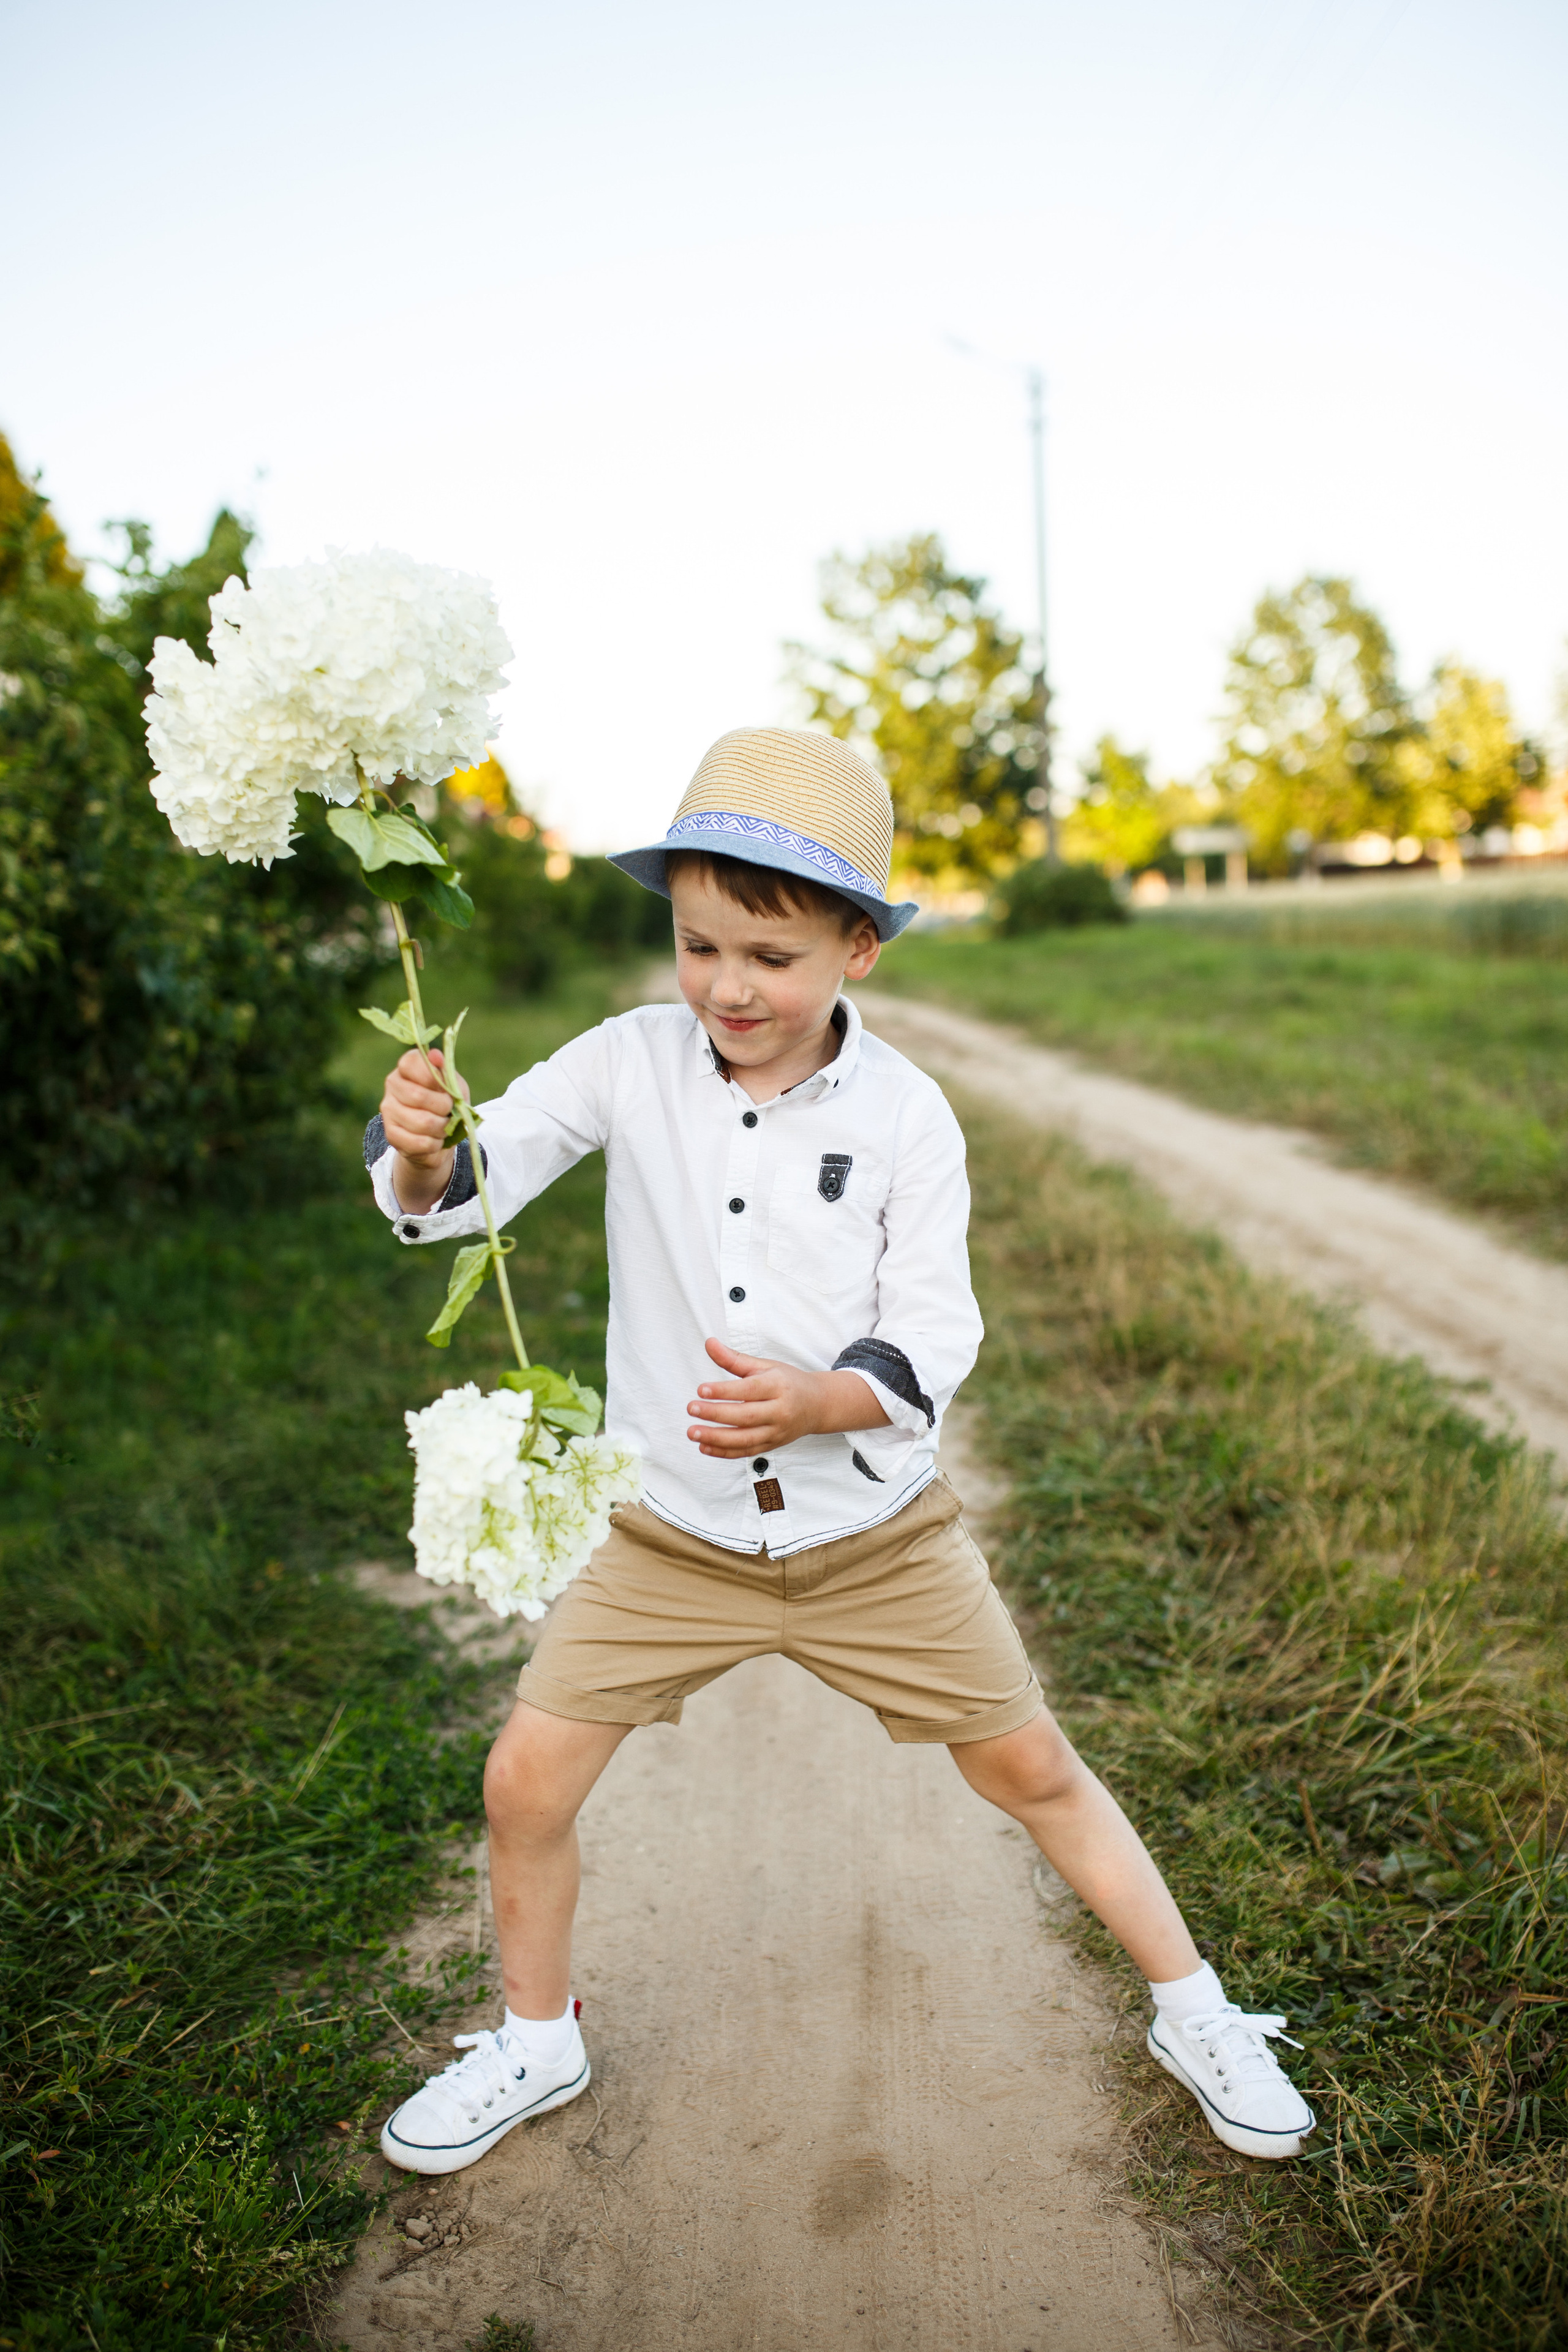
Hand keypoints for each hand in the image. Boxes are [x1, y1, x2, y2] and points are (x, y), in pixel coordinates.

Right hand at [379, 1048, 469, 1213]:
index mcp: (407, 1067)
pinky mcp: (391, 1135)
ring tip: (444, 1127)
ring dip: (442, 1128)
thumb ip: (445, 1071)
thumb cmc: (447, 1103)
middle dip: (444, 1107)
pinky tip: (435, 1140)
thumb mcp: (454, 1085)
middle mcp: (392, 1085)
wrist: (439, 1136)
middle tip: (450, 1111)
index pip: (411, 1063)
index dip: (433, 1077)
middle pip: (418, 1096)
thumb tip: (435, 1055)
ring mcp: (388, 1110)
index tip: (446, 1088)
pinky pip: (419, 1142)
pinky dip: (435, 1144)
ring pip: (421, 1122)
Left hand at [685, 1339, 889, 1458]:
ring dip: (716, 1438)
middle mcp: (780, 1411)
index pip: (750, 1390)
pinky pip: (746, 1452)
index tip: (701, 1389)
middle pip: (746, 1416)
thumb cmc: (788, 1382)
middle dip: (716, 1414)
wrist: (817, 1405)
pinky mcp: (772, 1445)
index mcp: (779, 1386)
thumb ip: (735, 1358)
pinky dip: (724, 1452)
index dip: (725, 1391)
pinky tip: (704, 1447)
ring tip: (692, 1432)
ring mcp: (777, 1431)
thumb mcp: (765, 1365)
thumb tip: (709, 1343)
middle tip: (691, 1408)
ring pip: (745, 1439)